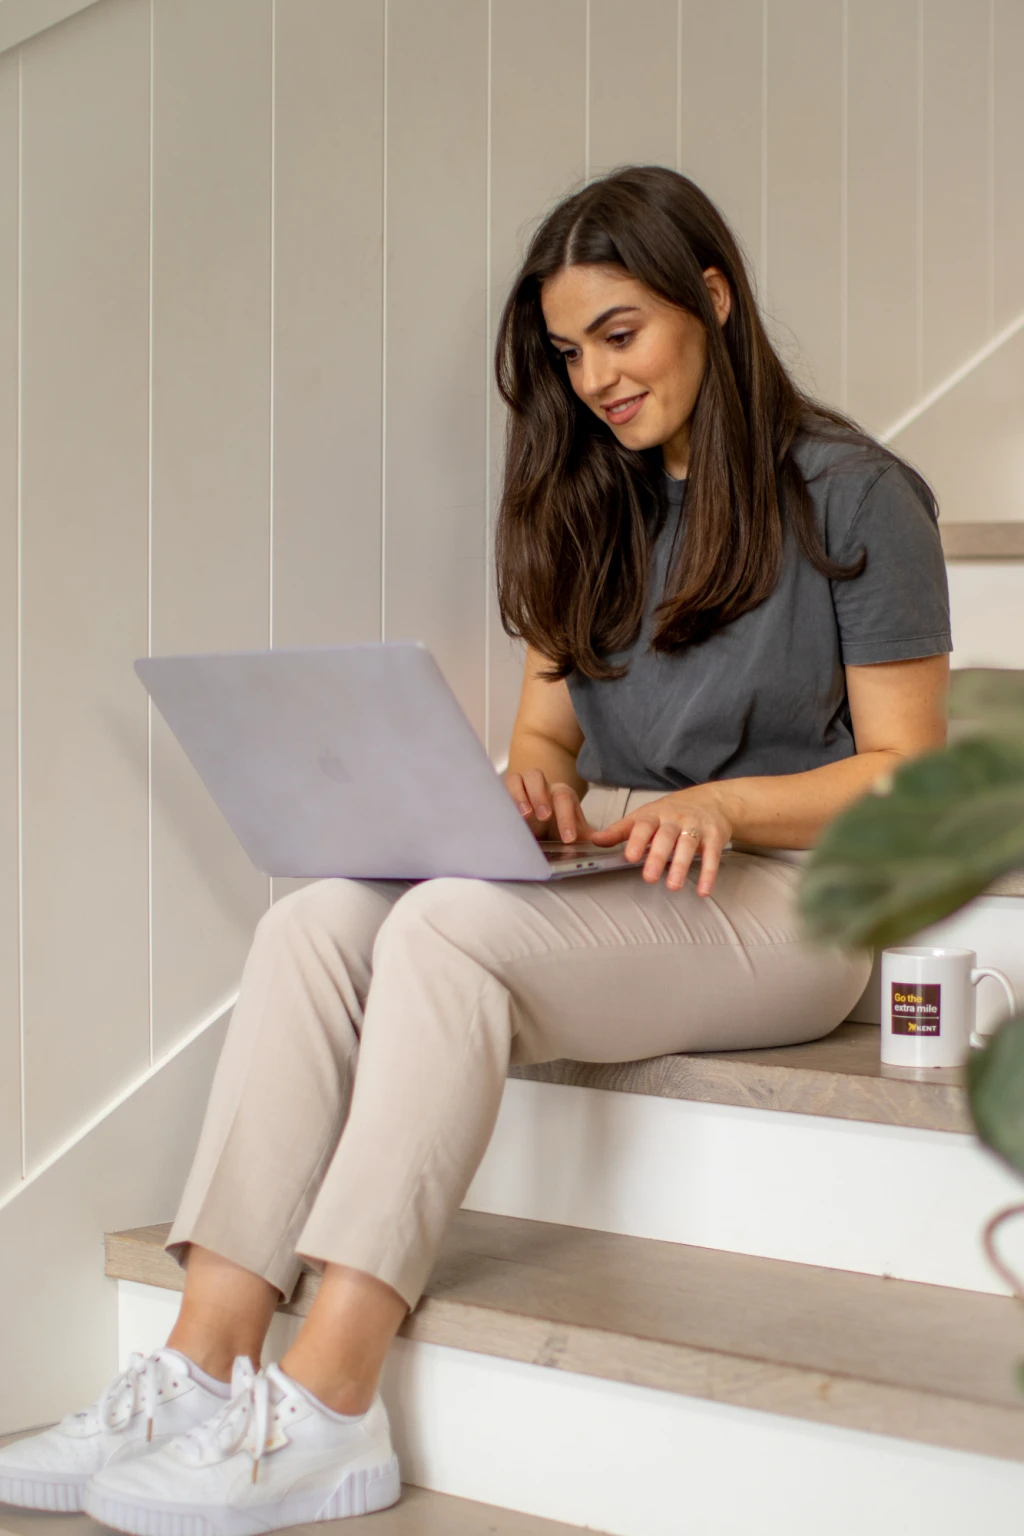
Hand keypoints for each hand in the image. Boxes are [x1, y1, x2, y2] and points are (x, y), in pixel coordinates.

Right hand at [504, 769, 595, 843]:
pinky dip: (505, 797)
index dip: (566, 818)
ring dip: (521, 794)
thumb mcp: (573, 833)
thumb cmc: (556, 827)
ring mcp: (522, 787)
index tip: (568, 839)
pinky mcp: (507, 793)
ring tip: (524, 815)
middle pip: (539, 778)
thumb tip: (603, 842)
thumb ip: (586, 837)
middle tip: (544, 817)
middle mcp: (541, 786)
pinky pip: (503, 787)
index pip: (564, 799)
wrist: (539, 823)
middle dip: (541, 796)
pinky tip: (506, 813)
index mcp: (560, 794)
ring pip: (520, 778)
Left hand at [590, 788, 732, 895]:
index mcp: (654, 815)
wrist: (711, 801)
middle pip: (665, 837)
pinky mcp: (714, 837)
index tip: (629, 856)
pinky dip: (708, 873)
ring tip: (672, 886)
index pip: (643, 825)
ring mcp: (695, 827)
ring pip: (687, 845)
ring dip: (680, 866)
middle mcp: (674, 819)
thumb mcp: (644, 817)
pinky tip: (703, 891)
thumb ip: (621, 831)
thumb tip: (594, 841)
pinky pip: (711, 856)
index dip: (636, 840)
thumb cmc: (670, 813)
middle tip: (648, 877)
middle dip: (657, 856)